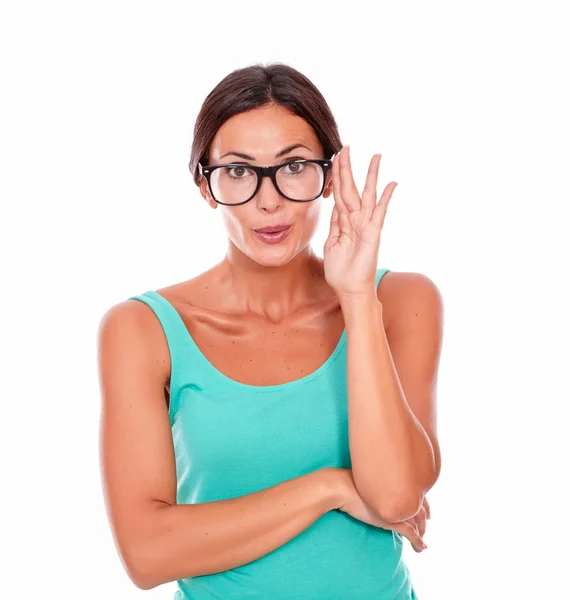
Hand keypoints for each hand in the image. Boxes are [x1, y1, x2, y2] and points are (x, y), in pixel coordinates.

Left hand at [323, 146, 397, 298]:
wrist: (350, 289)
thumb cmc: (341, 271)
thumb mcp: (331, 244)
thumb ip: (334, 225)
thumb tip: (335, 208)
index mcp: (343, 222)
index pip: (339, 193)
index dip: (336, 176)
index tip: (334, 158)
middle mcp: (356, 219)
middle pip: (351, 188)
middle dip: (348, 168)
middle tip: (347, 147)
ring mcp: (365, 225)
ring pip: (367, 195)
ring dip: (370, 175)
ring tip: (376, 156)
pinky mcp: (373, 233)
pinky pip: (380, 212)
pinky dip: (385, 198)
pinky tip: (392, 183)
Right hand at [333, 468, 427, 551]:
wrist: (341, 487)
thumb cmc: (349, 482)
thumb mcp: (368, 482)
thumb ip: (377, 487)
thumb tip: (376, 489)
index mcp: (396, 481)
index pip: (418, 494)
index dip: (424, 504)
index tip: (426, 512)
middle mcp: (400, 492)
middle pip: (420, 509)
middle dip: (423, 521)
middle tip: (425, 528)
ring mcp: (398, 506)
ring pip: (417, 522)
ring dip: (421, 533)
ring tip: (422, 543)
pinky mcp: (393, 520)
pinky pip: (411, 533)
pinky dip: (418, 541)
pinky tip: (420, 548)